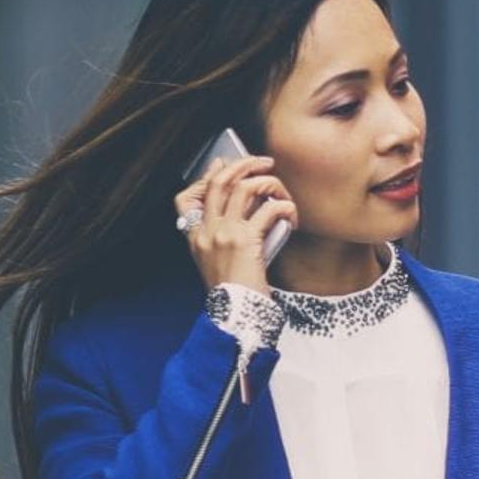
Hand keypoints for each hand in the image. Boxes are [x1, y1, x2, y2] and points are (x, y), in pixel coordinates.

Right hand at [174, 153, 295, 292]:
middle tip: (263, 162)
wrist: (236, 316)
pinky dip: (284, 207)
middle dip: (243, 165)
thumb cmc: (234, 293)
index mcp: (195, 237)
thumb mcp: (219, 263)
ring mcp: (223, 233)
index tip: (225, 165)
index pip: (187, 196)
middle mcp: (205, 231)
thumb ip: (225, 238)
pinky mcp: (245, 240)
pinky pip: (268, 209)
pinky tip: (291, 216)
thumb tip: (249, 210)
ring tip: (281, 190)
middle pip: (219, 181)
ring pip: (244, 188)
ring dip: (268, 182)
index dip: (208, 176)